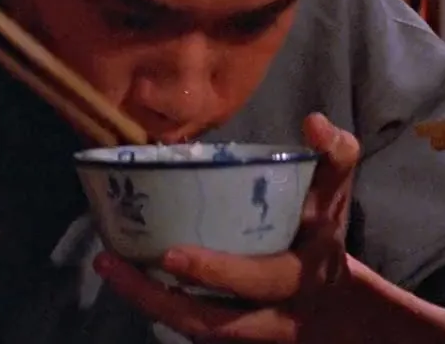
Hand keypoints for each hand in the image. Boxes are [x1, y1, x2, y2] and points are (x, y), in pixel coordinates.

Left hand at [96, 114, 444, 342]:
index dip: (220, 273)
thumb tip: (313, 121)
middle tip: (123, 260)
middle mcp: (273, 317)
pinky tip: (122, 273)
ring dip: (149, 302)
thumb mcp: (336, 199)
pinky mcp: (225, 335)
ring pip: (195, 330)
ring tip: (108, 264)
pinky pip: (186, 325)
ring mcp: (246, 333)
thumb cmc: (323, 237)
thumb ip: (334, 157)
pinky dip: (153, 302)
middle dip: (165, 297)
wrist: (332, 306)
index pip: (266, 280)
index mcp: (302, 279)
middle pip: (219, 322)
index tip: (173, 256)